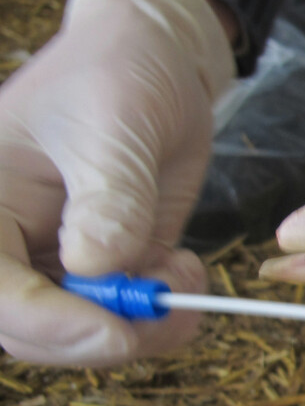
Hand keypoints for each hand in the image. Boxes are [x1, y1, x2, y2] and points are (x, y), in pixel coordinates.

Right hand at [0, 0, 234, 365]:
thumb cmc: (116, 75)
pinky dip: (164, 317)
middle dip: (103, 337)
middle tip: (166, 311)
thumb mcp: (114, 123)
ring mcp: (57, 265)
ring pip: (84, 337)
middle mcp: (10, 244)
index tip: (113, 331)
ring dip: (144, 329)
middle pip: (33, 331)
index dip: (46, 323)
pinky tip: (186, 270)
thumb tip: (94, 266)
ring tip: (184, 275)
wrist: (157, 68)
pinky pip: (128, 321)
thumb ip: (109, 194)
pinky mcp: (106, 274)